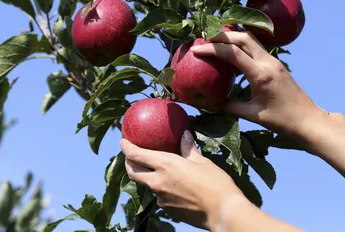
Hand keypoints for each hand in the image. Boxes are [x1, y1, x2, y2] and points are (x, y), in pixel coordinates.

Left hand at [120, 130, 244, 229]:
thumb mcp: (201, 161)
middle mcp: (158, 182)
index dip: (126, 147)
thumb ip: (188, 148)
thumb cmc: (215, 183)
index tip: (122, 141)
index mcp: (166, 165)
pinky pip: (159, 196)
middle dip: (128, 163)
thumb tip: (184, 134)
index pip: (136, 155)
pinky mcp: (167, 209)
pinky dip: (160, 188)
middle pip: (133, 172)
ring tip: (154, 170)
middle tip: (131, 156)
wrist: (222, 211)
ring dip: (146, 176)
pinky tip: (172, 185)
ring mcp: (161, 198)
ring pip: (146, 185)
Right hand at [191, 31, 329, 143]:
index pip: (233, 53)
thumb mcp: (251, 115)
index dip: (213, 48)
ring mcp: (273, 61)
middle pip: (242, 37)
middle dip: (222, 35)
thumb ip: (228, 106)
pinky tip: (231, 52)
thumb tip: (208, 104)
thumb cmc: (281, 120)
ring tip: (214, 41)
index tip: (196, 49)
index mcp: (260, 75)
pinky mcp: (276, 63)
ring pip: (251, 39)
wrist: (307, 119)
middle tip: (204, 38)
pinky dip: (241, 45)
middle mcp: (268, 62)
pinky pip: (256, 48)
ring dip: (232, 37)